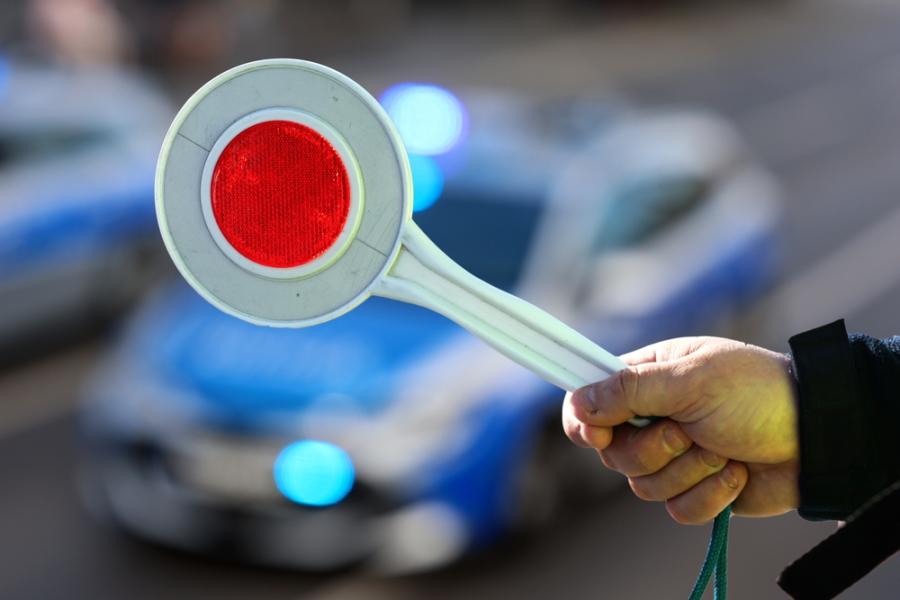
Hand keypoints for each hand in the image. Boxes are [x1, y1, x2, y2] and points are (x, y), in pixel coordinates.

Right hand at [562, 337, 799, 523]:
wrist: (818, 437)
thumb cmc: (757, 392)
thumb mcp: (691, 380)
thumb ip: (629, 391)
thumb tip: (576, 402)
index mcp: (646, 380)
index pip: (589, 401)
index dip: (584, 422)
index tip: (598, 435)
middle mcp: (652, 419)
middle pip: (614, 454)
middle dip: (654, 450)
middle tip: (689, 431)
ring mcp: (674, 457)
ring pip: (644, 486)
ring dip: (689, 471)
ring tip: (723, 448)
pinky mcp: (696, 490)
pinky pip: (678, 510)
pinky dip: (710, 495)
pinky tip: (736, 472)